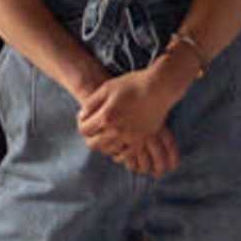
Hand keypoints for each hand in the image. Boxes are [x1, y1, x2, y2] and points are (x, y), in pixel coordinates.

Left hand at [77, 56, 184, 176]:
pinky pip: (125, 155)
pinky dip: (118, 153)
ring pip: (108, 151)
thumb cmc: (132, 84)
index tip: (85, 121)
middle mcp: (116, 131)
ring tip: (105, 136)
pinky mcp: (141, 141)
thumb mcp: (107, 88)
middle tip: (93, 131)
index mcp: (106, 116)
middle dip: (90, 137)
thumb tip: (82, 116)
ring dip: (103, 145)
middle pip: (93, 144)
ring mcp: (129, 138)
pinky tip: (117, 145)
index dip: (82, 125)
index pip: (84, 130)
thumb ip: (91, 103)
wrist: (158, 88)